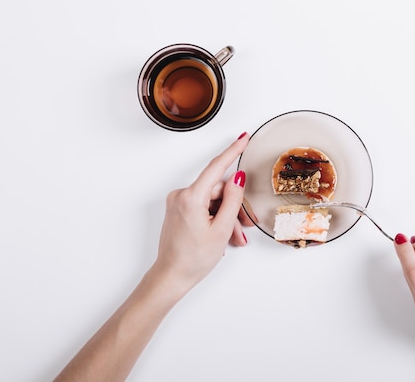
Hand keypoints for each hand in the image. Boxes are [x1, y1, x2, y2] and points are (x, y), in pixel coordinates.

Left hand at [53, 133, 253, 381]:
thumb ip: (232, 200)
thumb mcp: (221, 229)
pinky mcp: (178, 210)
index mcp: (190, 197)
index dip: (232, 151)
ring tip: (233, 239)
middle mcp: (181, 195)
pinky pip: (203, 207)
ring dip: (226, 217)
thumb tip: (238, 177)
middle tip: (243, 227)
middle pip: (218, 191)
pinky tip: (222, 236)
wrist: (171, 276)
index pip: (216, 167)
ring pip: (212, 201)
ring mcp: (178, 203)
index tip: (243, 138)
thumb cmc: (193, 258)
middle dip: (233, 208)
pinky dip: (215, 219)